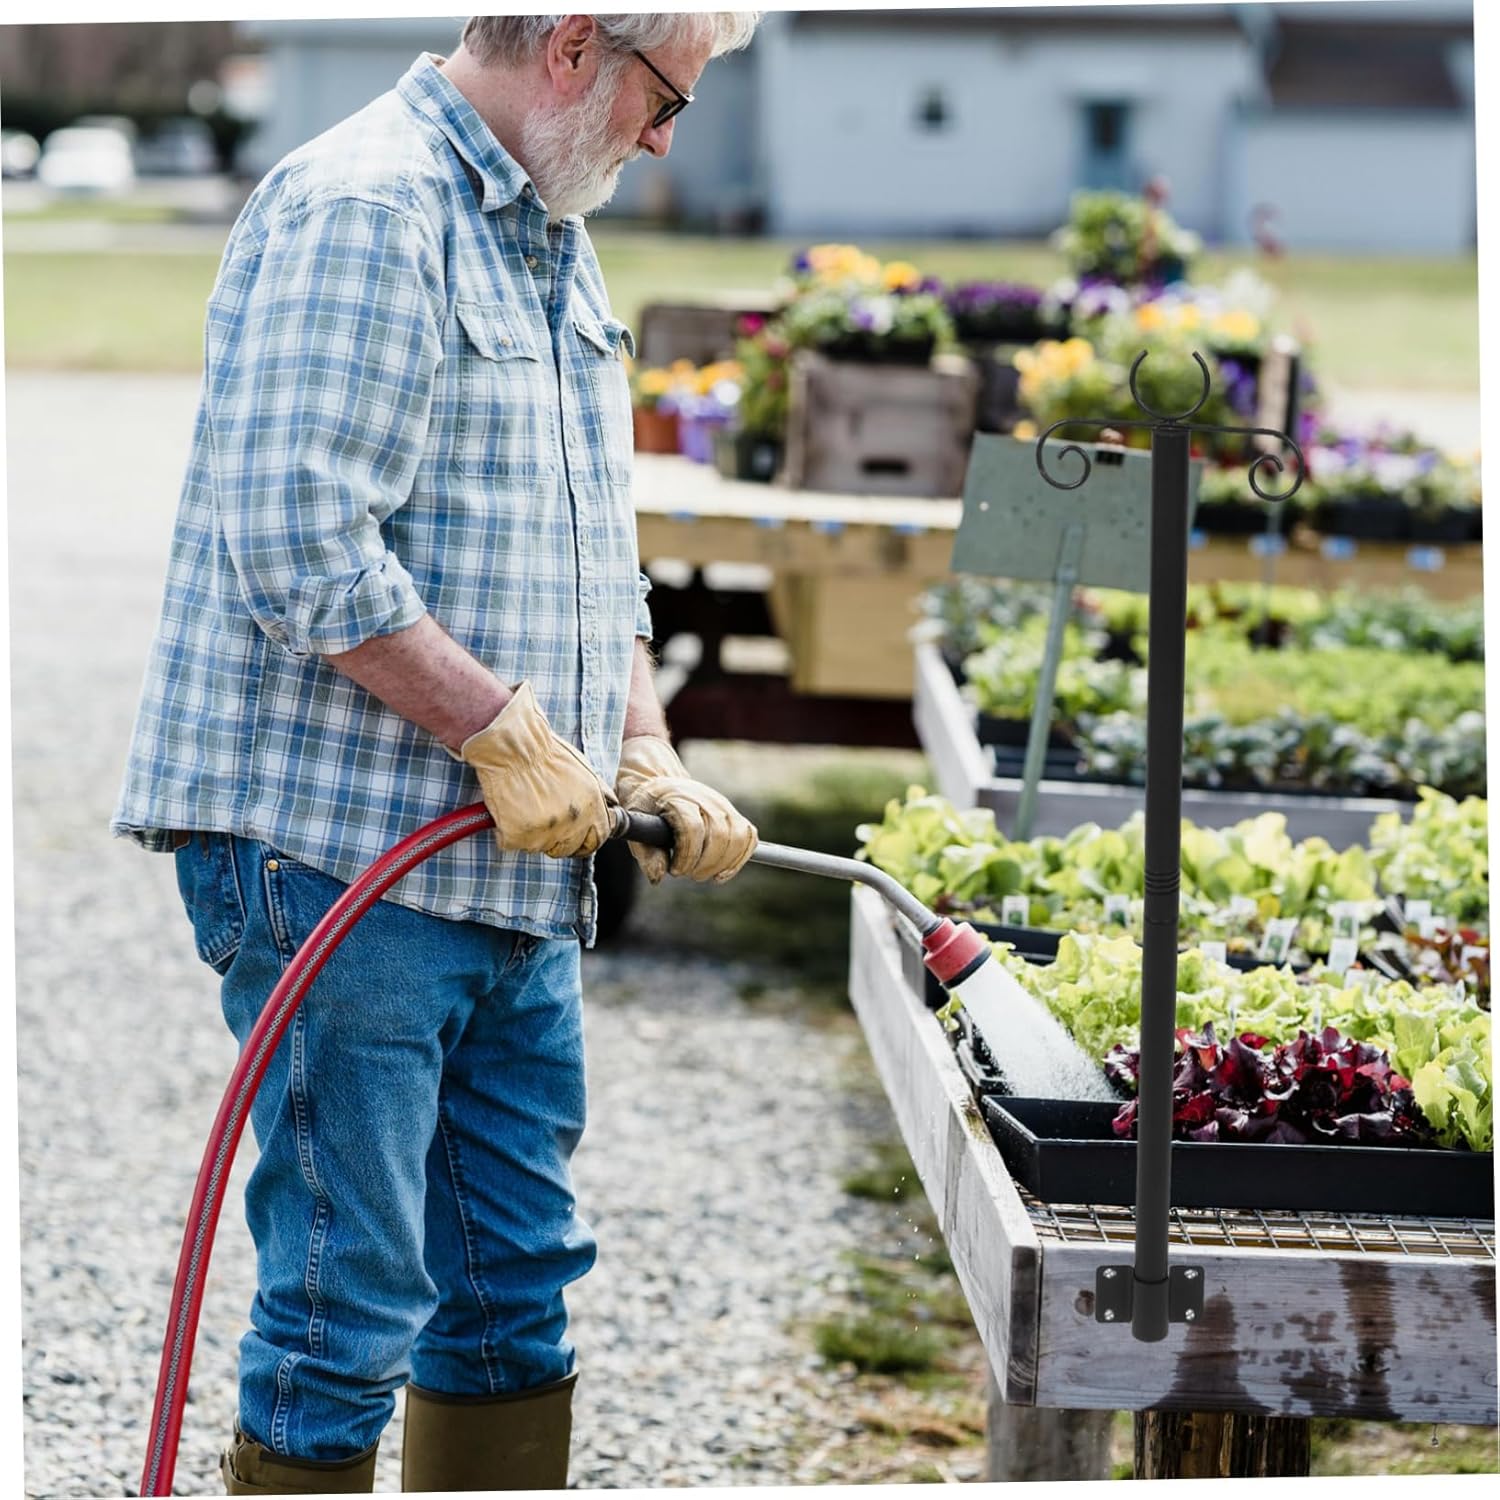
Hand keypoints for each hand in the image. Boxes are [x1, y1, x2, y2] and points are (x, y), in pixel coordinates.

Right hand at [460, 682, 616, 857]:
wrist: (512, 747)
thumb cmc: (544, 753)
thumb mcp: (583, 769)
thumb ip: (598, 793)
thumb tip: (612, 806)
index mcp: (591, 807)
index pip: (596, 840)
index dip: (584, 840)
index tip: (574, 838)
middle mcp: (572, 822)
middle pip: (567, 848)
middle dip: (556, 839)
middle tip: (541, 819)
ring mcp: (545, 832)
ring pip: (538, 846)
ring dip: (530, 833)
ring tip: (522, 806)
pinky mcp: (518, 835)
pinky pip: (511, 842)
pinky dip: (507, 831)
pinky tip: (507, 810)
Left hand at [614, 735, 756, 883]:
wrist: (659, 782)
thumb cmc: (646, 807)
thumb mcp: (635, 826)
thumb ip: (646, 853)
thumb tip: (659, 876)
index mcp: (678, 798)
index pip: (693, 828)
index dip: (687, 856)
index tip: (675, 870)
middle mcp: (705, 798)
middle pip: (719, 836)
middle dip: (705, 864)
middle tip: (689, 874)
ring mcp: (722, 805)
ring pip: (737, 838)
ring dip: (722, 865)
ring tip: (702, 873)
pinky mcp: (733, 813)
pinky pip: (749, 837)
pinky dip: (739, 859)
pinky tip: (722, 872)